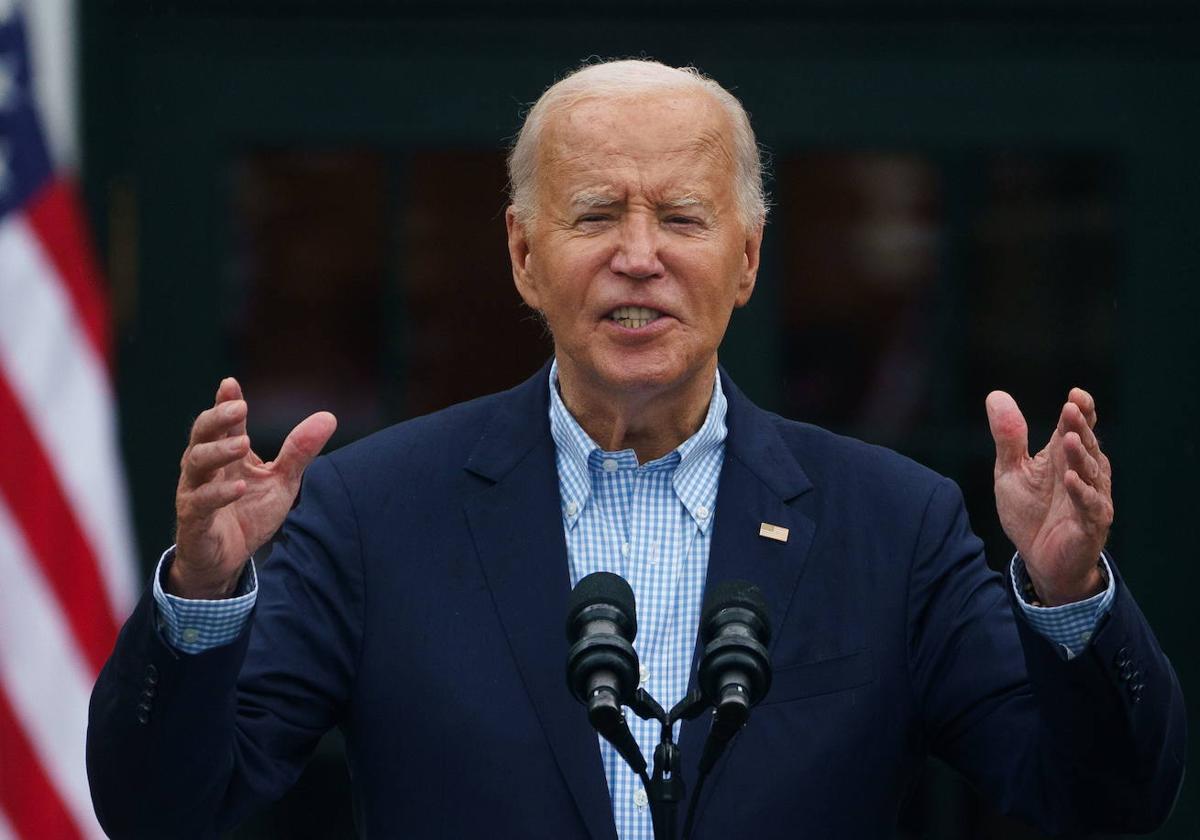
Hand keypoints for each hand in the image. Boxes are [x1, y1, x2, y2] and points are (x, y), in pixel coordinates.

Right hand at [171, 377, 336, 598]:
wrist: (226, 560)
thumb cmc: (248, 514)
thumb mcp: (281, 481)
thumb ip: (299, 451)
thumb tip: (328, 416)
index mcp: (227, 455)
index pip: (223, 423)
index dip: (225, 402)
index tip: (231, 384)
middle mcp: (206, 469)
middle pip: (202, 435)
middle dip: (217, 418)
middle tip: (238, 407)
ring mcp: (195, 492)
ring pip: (196, 463)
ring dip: (218, 452)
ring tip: (242, 444)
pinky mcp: (194, 520)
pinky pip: (200, 503)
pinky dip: (219, 494)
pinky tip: (238, 487)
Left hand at [985, 388, 1112, 605]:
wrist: (1037, 559)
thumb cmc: (1029, 512)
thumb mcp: (1011, 471)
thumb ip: (1008, 438)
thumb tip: (995, 395)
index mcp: (1063, 457)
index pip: (1075, 428)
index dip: (1080, 411)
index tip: (1075, 394)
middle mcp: (1082, 473)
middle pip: (1085, 445)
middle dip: (1079, 427)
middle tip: (1072, 408)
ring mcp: (1090, 498)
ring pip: (1090, 472)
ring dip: (1080, 455)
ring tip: (1069, 439)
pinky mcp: (1091, 524)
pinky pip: (1090, 506)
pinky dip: (1081, 493)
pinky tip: (1071, 479)